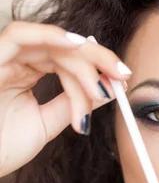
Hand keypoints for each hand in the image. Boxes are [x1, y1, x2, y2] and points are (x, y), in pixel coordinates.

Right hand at [0, 21, 131, 176]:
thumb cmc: (2, 148)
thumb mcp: (46, 124)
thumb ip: (72, 104)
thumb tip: (108, 90)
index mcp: (25, 72)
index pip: (67, 61)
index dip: (96, 69)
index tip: (122, 82)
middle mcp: (15, 60)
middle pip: (64, 48)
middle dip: (98, 60)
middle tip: (123, 75)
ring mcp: (3, 57)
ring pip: (51, 43)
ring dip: (82, 59)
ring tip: (105, 78)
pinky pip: (20, 35)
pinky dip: (50, 36)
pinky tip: (76, 46)